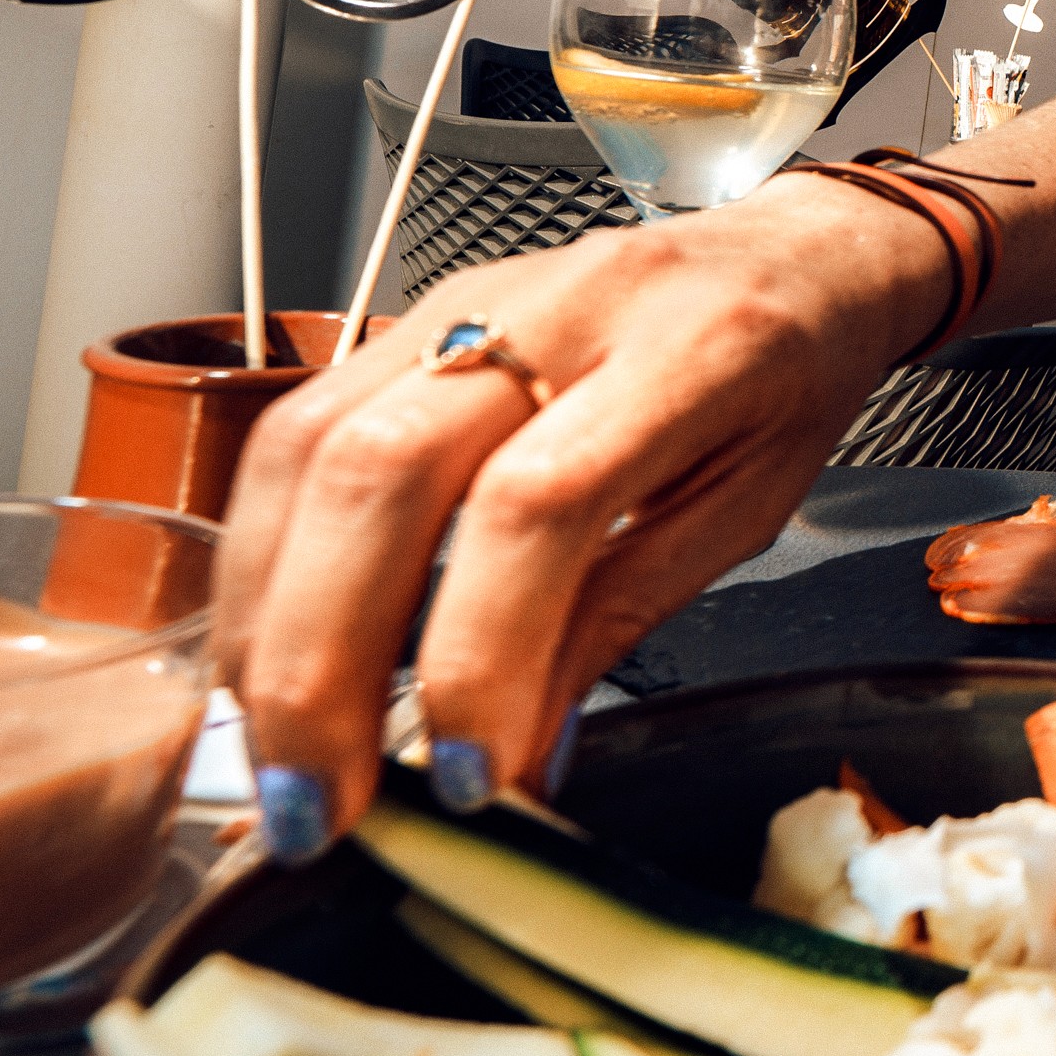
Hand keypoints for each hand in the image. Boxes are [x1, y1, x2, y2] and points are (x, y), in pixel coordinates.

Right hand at [214, 174, 944, 860]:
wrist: (790, 255)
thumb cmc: (787, 380)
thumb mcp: (747, 510)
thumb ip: (621, 618)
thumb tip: (516, 756)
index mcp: (686, 354)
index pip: (538, 504)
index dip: (480, 653)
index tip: (468, 780)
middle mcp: (560, 308)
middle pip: (383, 471)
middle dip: (324, 660)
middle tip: (320, 801)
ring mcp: (469, 299)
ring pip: (309, 445)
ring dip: (268, 619)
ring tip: (274, 746)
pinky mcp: (410, 315)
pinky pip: (297, 429)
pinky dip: (266, 554)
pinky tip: (271, 646)